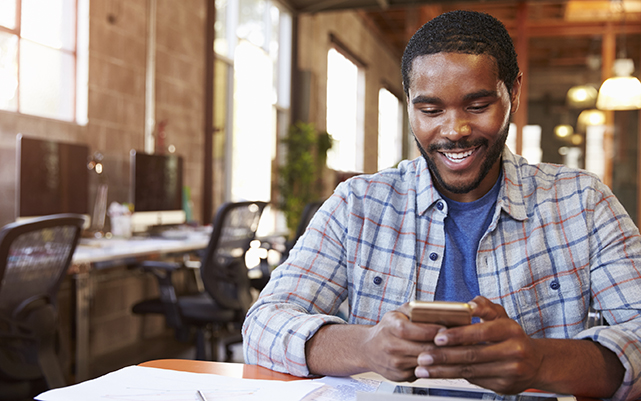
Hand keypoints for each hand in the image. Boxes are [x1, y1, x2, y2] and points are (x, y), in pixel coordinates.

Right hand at [360, 303, 442, 381]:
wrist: (368, 349)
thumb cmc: (386, 329)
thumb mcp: (397, 313)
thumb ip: (414, 309)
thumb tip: (436, 309)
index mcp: (391, 327)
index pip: (414, 330)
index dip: (432, 330)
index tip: (445, 329)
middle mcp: (391, 346)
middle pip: (423, 348)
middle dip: (441, 344)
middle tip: (453, 340)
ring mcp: (395, 363)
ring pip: (425, 361)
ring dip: (438, 356)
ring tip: (447, 349)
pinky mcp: (400, 376)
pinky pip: (422, 371)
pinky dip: (430, 365)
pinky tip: (433, 359)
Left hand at [415, 296, 543, 393]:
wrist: (536, 363)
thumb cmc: (511, 336)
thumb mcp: (501, 316)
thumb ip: (484, 306)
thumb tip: (469, 304)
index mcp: (510, 330)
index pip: (481, 332)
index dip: (458, 335)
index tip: (437, 337)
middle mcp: (513, 351)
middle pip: (473, 354)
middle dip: (444, 356)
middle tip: (423, 356)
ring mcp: (510, 371)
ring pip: (471, 371)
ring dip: (443, 370)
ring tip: (423, 368)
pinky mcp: (504, 386)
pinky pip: (475, 381)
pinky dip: (453, 377)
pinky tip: (438, 374)